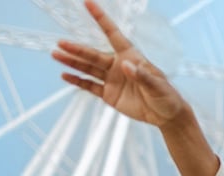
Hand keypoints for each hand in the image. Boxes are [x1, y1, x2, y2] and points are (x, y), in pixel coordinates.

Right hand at [52, 0, 185, 126]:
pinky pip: (90, 86)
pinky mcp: (109, 94)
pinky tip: (65, 75)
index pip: (113, 34)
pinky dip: (77, 81)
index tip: (89, 3)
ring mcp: (112, 80)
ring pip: (88, 68)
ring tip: (56, 55)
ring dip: (73, 62)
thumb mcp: (156, 85)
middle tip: (61, 43)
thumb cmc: (166, 96)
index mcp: (131, 56)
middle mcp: (118, 65)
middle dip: (77, 49)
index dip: (101, 19)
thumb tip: (126, 65)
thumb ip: (142, 75)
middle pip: (94, 54)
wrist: (166, 116)